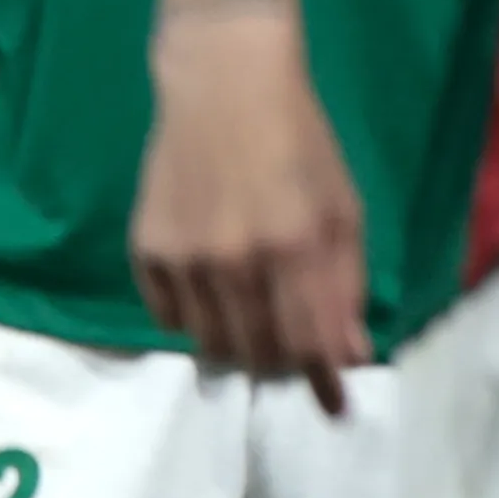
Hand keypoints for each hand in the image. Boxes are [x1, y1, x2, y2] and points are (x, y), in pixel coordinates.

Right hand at [129, 11, 364, 411]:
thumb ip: (347, 282)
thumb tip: (351, 354)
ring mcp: (187, 259)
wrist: (223, 87)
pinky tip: (212, 294)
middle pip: (261, 352)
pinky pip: (170, 318)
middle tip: (294, 354)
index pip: (312, 342)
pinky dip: (194, 320)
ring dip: (240, 347)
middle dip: (284, 363)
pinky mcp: (146, 252)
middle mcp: (239, 262)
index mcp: (299, 247)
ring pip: (213, 344)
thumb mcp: (343, 206)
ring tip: (254, 324)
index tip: (335, 410)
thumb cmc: (299, 143)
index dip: (324, 383)